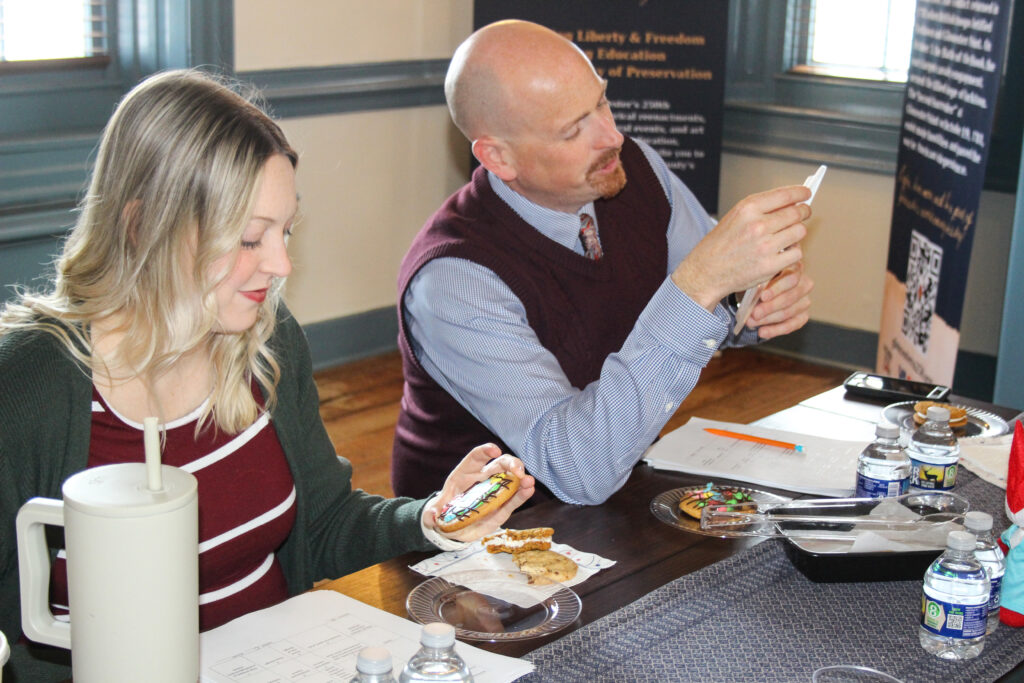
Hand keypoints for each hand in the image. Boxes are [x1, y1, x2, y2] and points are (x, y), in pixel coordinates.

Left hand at [423, 443, 535, 541]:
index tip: (494, 451)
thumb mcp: (433, 513)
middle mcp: (483, 478)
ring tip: (528, 481)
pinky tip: (529, 489)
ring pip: (511, 479)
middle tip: (518, 471)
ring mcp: (495, 491)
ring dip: (521, 478)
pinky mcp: (502, 506)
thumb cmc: (443, 513)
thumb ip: (430, 514)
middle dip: (510, 463)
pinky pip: (514, 498)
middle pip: (499, 464)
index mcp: (465, 474)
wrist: (452, 527)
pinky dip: (523, 493)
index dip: (485, 451)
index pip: (476, 457)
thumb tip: (431, 517)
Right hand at [672, 185, 810, 309]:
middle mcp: (757, 225)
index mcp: (748, 208)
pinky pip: (796, 254)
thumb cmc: (719, 245)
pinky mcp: (770, 265)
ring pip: (799, 232)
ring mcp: (765, 246)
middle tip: (803, 214)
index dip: (801, 193)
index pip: (785, 195)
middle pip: (797, 214)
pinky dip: (792, 253)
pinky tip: (783, 253)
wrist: (706, 271)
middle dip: (803, 213)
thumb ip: (761, 208)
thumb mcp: (735, 217)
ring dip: (797, 234)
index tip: (806, 193)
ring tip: (787, 236)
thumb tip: (790, 202)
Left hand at [745, 261, 813, 338]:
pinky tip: (762, 332)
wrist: (757, 293)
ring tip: (751, 322)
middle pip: (791, 297)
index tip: (762, 297)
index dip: (777, 289)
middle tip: (754, 314)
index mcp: (794, 267)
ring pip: (789, 312)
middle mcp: (804, 283)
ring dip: (768, 319)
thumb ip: (758, 281)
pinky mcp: (803, 315)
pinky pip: (793, 325)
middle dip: (770, 307)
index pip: (791, 278)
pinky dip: (776, 330)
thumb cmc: (757, 281)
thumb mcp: (757, 277)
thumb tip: (753, 294)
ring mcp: (805, 300)